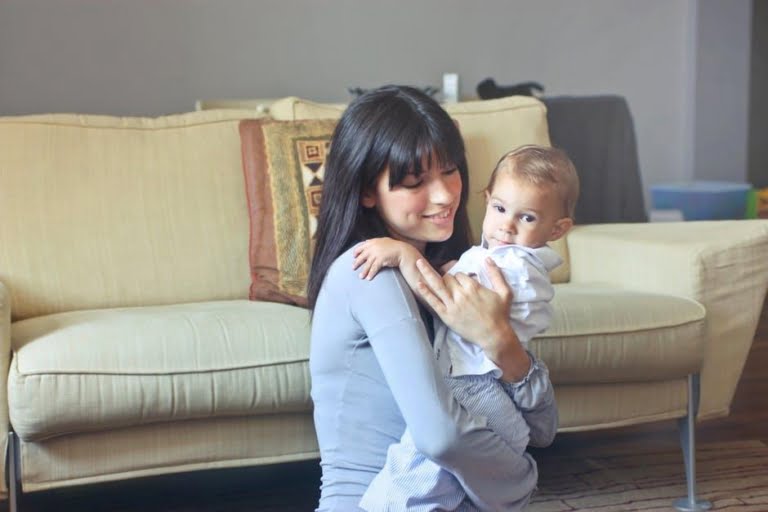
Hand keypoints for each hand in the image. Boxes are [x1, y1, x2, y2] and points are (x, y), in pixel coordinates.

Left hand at [353, 238, 415, 279]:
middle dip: (357, 263)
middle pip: (362, 256)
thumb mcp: (383, 241)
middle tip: (353, 268)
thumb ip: (374, 242)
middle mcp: (373, 247)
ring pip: (367, 264)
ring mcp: (377, 254)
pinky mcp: (381, 260)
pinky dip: (371, 274)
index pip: (361, 247)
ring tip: (361, 277)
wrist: (403, 251)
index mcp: (373, 242)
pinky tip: (369, 278)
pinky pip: (374, 268)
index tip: (354, 257)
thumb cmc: (393, 247)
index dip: (356, 252)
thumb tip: (366, 241)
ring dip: (363, 271)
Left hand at [415, 257, 530, 381]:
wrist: (494, 335)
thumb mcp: (505, 292)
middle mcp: (460, 294)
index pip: (460, 274)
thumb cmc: (500, 314)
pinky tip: (418, 284)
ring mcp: (452, 305)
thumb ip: (496, 274)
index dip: (460, 277)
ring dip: (426, 272)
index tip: (462, 282)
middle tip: (449, 282)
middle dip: (448, 277)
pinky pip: (433, 301)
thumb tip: (488, 258)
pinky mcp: (446, 315)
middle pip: (448, 278)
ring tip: (417, 262)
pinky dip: (425, 292)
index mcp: (473, 287)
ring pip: (437, 285)